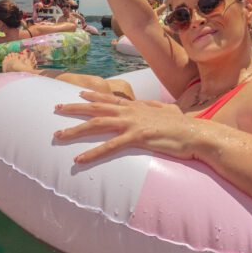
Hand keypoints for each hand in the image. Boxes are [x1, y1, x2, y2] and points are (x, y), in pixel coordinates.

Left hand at [53, 91, 190, 162]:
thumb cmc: (182, 124)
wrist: (195, 133)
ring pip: (97, 124)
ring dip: (75, 129)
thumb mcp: (164, 110)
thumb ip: (152, 107)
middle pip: (95, 107)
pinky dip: (92, 153)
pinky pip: (110, 147)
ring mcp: (131, 124)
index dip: (92, 95)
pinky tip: (79, 159)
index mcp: (135, 106)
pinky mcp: (137, 138)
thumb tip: (148, 105)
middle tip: (57, 108)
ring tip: (59, 134)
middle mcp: (129, 111)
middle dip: (74, 108)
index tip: (78, 93)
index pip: (108, 98)